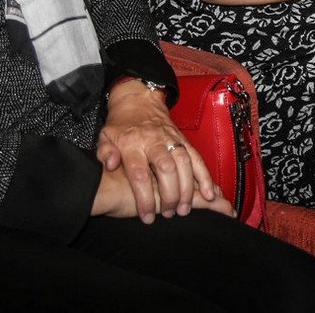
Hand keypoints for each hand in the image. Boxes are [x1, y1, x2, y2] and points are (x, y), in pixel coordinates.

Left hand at [94, 81, 226, 221]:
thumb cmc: (120, 124)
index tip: (148, 216)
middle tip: (170, 213)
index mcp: (132, 143)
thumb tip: (110, 165)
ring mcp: (171, 139)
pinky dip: (204, 175)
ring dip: (188, 188)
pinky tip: (209, 192)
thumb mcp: (105, 136)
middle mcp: (153, 141)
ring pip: (184, 163)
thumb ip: (105, 153)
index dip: (145, 198)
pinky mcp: (183, 139)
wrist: (139, 99)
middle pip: (166, 169)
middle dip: (170, 194)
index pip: (139, 174)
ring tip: (185, 208)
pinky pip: (197, 157)